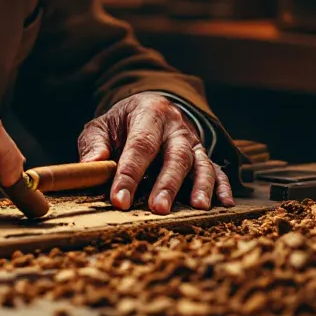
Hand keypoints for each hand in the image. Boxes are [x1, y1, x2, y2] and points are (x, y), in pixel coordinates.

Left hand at [77, 92, 233, 213]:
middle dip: (167, 183)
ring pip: (200, 162)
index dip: (130, 173)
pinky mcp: (203, 155)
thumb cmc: (123, 123)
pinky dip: (223, 186)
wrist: (151, 107)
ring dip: (200, 185)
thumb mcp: (103, 125)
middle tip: (158, 208)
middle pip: (175, 155)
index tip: (119, 200)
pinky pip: (217, 169)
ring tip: (198, 207)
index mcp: (149, 113)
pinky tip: (224, 204)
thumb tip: (91, 164)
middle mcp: (176, 127)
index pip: (140, 145)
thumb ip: (94, 143)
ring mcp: (193, 141)